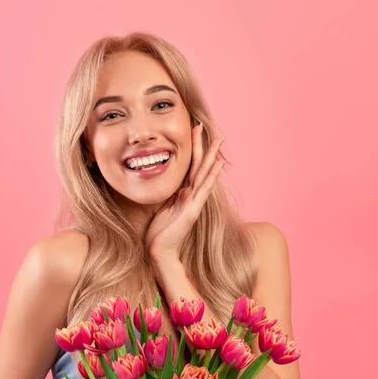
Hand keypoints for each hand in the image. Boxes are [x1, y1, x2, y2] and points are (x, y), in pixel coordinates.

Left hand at [145, 123, 225, 265]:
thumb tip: (166, 185)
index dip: (192, 150)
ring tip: (218, 140)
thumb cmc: (159, 233)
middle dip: (202, 146)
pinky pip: (203, 189)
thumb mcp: (162, 208)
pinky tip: (217, 164)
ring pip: (204, 174)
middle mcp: (191, 195)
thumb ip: (168, 196)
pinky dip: (211, 176)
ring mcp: (194, 202)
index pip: (190, 168)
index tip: (193, 133)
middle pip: (199, 166)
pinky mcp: (193, 210)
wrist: (159, 252)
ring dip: (211, 156)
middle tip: (204, 126)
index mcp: (183, 194)